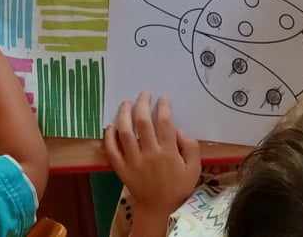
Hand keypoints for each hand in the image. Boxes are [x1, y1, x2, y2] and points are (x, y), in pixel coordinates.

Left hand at [103, 94, 200, 229]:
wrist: (157, 208)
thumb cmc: (177, 187)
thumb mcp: (194, 170)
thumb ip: (191, 148)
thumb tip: (179, 129)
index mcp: (168, 153)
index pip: (164, 123)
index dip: (163, 106)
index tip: (162, 98)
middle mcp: (149, 154)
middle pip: (143, 123)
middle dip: (143, 103)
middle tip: (144, 94)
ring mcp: (132, 161)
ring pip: (124, 132)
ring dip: (123, 114)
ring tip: (126, 103)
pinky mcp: (121, 168)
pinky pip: (111, 150)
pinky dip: (109, 136)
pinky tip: (111, 125)